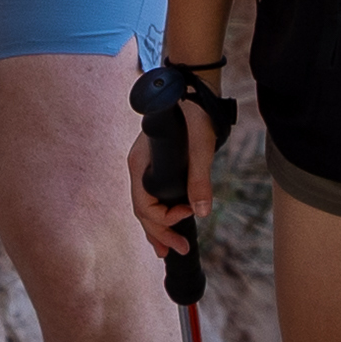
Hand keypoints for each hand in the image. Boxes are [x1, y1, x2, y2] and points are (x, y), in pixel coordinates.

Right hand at [127, 99, 222, 259]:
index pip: (144, 205)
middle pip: (141, 210)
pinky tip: (167, 224)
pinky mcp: (154, 166)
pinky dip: (158, 214)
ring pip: (144, 206)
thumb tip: (201, 211)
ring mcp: (144, 168)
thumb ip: (199, 179)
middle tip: (177, 250)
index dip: (165, 218)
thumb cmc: (194, 114)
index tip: (189, 214)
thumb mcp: (200, 148)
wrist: (192, 92)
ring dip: (156, 228)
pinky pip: (150, 196)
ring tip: (166, 248)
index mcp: (141, 164)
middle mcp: (138, 168)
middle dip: (158, 233)